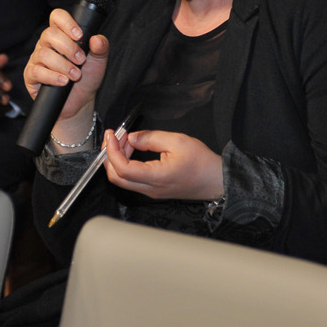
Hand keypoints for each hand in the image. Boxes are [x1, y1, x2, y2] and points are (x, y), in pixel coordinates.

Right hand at [25, 8, 110, 141]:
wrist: (80, 101)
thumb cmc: (87, 78)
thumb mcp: (98, 62)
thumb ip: (101, 48)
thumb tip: (97, 39)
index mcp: (61, 35)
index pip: (57, 17)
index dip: (66, 22)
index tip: (79, 35)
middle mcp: (46, 44)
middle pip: (49, 34)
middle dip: (68, 48)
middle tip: (81, 60)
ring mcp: (37, 59)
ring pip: (43, 54)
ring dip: (63, 65)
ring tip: (75, 75)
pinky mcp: (31, 75)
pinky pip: (37, 71)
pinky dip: (53, 77)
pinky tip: (64, 81)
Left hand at [104, 128, 224, 201]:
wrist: (216, 180)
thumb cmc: (201, 161)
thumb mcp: (177, 141)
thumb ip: (151, 138)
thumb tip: (131, 138)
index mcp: (156, 177)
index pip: (123, 169)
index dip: (112, 151)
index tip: (112, 134)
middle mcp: (150, 189)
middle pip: (117, 178)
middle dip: (110, 155)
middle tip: (115, 136)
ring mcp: (151, 192)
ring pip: (122, 180)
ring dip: (117, 160)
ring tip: (125, 140)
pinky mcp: (153, 190)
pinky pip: (132, 180)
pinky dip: (125, 165)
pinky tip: (132, 150)